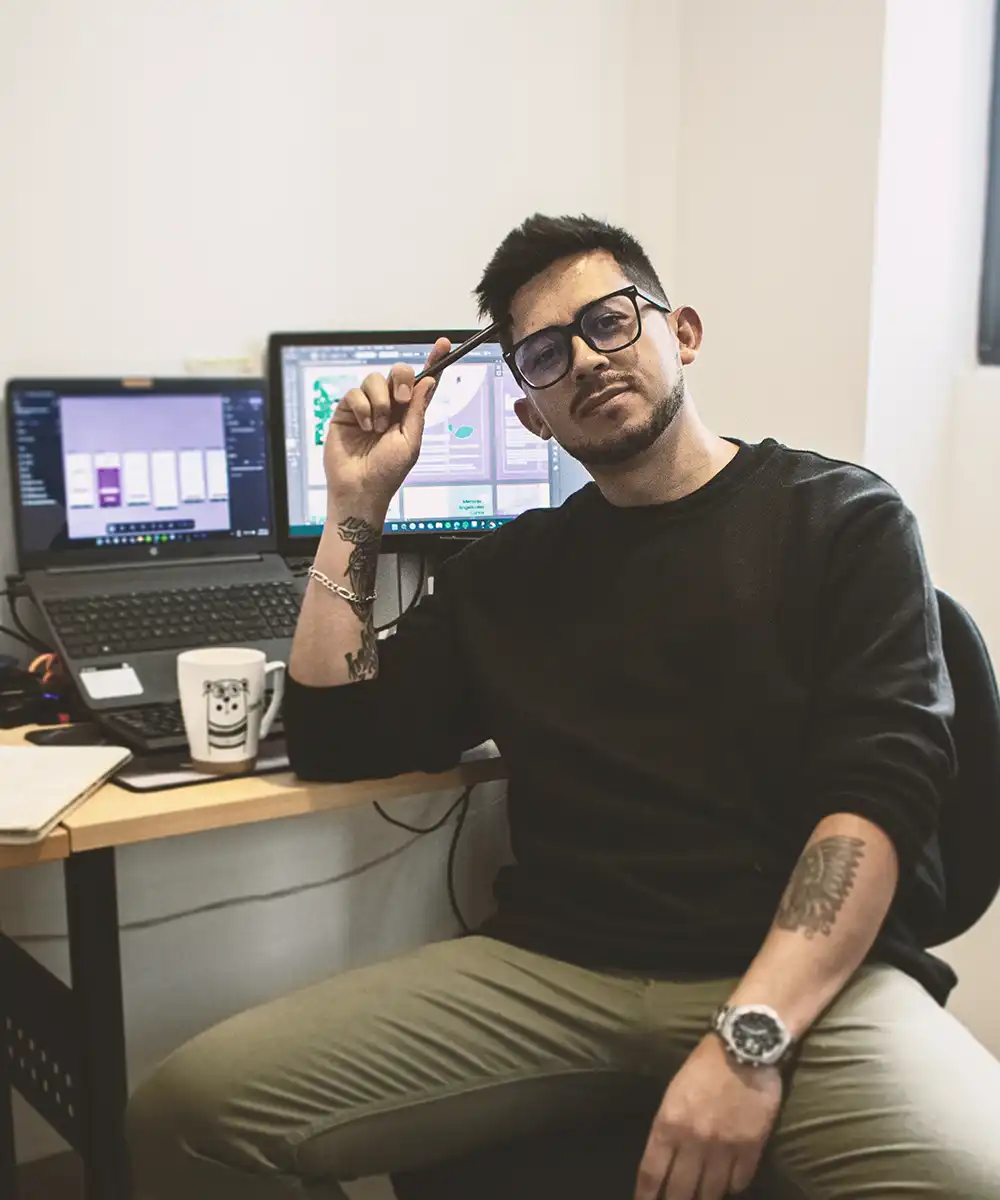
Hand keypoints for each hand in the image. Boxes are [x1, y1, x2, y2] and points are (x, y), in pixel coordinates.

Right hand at [324, 337, 450, 507]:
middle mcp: (389, 405)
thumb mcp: (410, 441)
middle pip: (398, 372)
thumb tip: (429, 381)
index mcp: (409, 412)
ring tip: (377, 428)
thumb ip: (417, 410)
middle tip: (401, 400)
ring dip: (380, 402)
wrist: (360, 488)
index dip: (433, 361)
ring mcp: (367, 407)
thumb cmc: (387, 472)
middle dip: (401, 379)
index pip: (422, 382)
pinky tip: (364, 428)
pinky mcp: (347, 411)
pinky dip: (363, 409)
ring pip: (374, 379)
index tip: (444, 344)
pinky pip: (355, 393)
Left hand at [634, 1035, 782, 1199]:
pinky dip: (733, 1187)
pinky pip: (740, 1181)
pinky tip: (729, 1186)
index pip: (652, 1172)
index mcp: (669, 1123)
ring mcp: (723, 1147)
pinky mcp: (751, 1147)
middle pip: (680, 1190)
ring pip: (711, 1192)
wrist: (743, 1047)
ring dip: (705, 1198)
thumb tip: (666, 1155)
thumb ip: (669, 1125)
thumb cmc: (704, 1064)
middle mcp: (693, 1140)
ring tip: (702, 1199)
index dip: (646, 1196)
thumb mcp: (674, 1091)